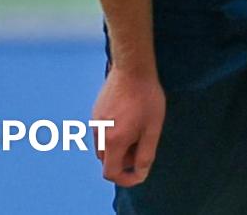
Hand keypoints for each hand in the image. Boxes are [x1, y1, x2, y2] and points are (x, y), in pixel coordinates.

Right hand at [92, 65, 165, 186]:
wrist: (132, 68)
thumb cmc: (146, 98)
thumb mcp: (152, 129)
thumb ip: (145, 154)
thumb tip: (140, 173)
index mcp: (112, 141)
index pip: (110, 173)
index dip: (125, 179)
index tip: (138, 173)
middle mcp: (99, 134)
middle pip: (107, 160)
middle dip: (124, 160)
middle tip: (142, 143)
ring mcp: (94, 121)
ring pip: (104, 146)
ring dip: (118, 146)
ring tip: (137, 128)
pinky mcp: (95, 111)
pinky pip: (102, 132)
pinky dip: (114, 134)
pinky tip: (129, 117)